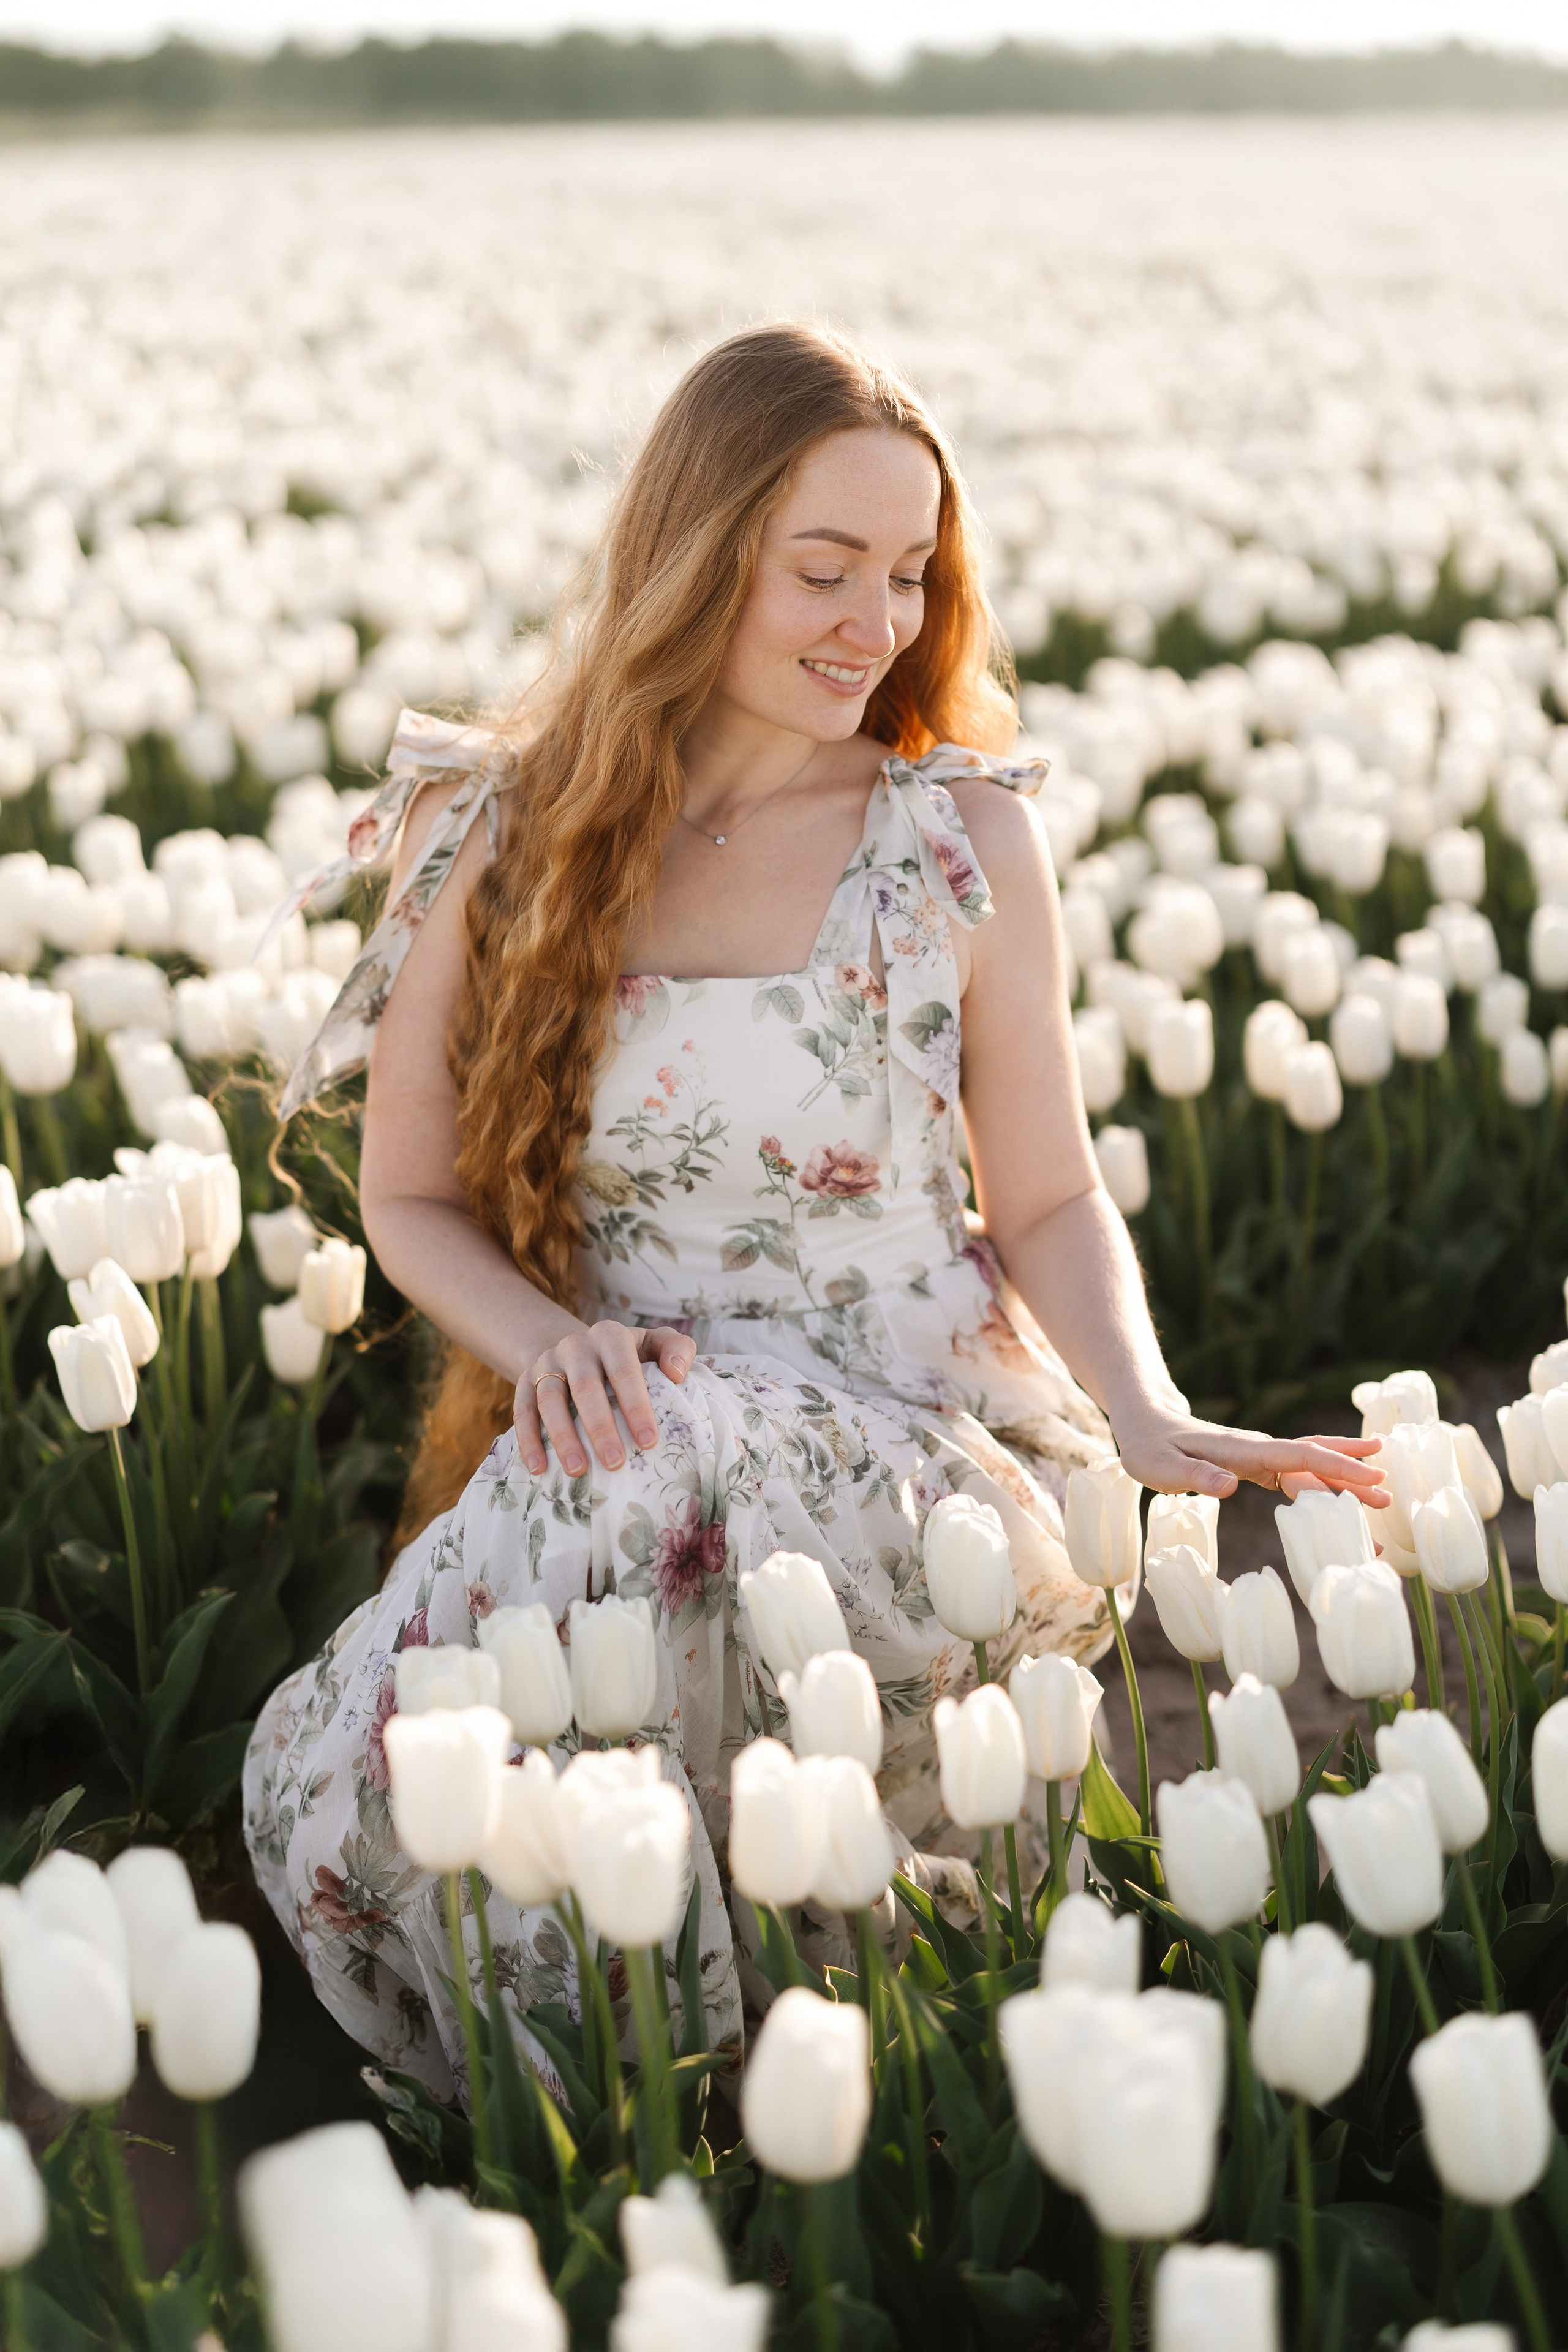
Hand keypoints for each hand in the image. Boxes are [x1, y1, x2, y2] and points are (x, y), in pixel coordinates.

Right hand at [516, 1320, 696, 1477]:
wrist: (577, 1349)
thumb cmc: (628, 1356)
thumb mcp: (655, 1343)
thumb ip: (676, 1349)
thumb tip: (677, 1374)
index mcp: (610, 1336)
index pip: (624, 1370)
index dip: (636, 1406)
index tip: (648, 1441)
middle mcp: (575, 1346)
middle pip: (585, 1387)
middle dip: (600, 1427)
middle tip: (616, 1463)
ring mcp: (547, 1363)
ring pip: (550, 1399)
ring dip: (563, 1437)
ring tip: (578, 1470)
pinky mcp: (524, 1381)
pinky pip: (522, 1410)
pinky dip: (528, 1440)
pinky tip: (539, 1468)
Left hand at [1112, 1401, 1388, 1507]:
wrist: (1145, 1422)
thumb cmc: (1150, 1447)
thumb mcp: (1162, 1467)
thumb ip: (1196, 1476)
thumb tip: (1231, 1488)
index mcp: (1243, 1449)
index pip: (1298, 1457)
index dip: (1336, 1468)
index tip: (1372, 1478)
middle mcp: (1258, 1449)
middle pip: (1314, 1460)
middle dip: (1352, 1475)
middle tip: (1390, 1495)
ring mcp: (1260, 1455)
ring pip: (1310, 1466)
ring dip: (1344, 1481)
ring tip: (1381, 1501)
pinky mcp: (1256, 1464)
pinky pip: (1296, 1474)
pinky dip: (1321, 1486)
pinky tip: (1340, 1499)